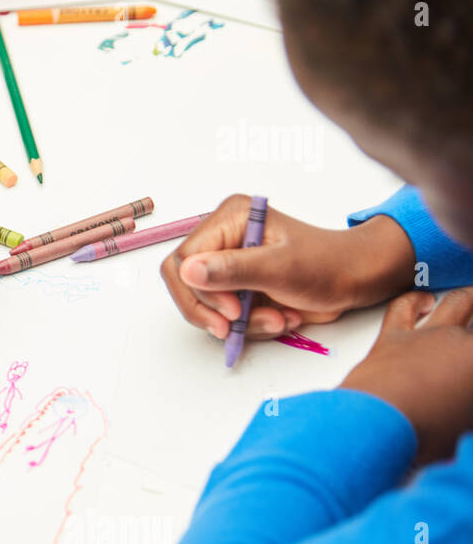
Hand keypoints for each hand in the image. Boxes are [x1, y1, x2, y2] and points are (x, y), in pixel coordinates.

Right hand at [161, 194, 416, 340]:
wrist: (357, 280)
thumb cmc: (328, 264)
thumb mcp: (280, 267)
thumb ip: (232, 269)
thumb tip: (187, 271)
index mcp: (230, 218)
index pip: (184, 260)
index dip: (201, 291)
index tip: (233, 311)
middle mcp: (224, 238)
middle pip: (186, 284)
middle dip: (216, 311)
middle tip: (239, 325)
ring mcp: (229, 264)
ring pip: (205, 305)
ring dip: (240, 322)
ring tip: (277, 320)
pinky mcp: (238, 286)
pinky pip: (224, 315)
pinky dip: (250, 325)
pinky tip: (280, 318)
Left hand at [341, 289, 472, 463]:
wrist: (377, 425)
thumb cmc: (426, 433)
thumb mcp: (465, 427)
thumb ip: (465, 409)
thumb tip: (462, 403)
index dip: (472, 370)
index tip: (470, 377)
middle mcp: (462, 342)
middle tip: (468, 347)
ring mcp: (430, 335)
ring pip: (459, 302)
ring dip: (470, 297)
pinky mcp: (394, 335)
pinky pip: (405, 307)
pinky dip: (415, 300)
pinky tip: (423, 300)